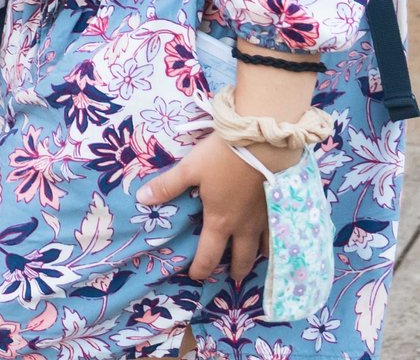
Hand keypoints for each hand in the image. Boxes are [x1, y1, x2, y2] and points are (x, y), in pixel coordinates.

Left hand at [137, 134, 295, 282]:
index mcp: (220, 221)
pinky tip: (274, 241)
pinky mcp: (281, 208)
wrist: (263, 145)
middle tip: (231, 277)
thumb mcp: (189, 169)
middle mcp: (244, 227)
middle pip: (242, 258)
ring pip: (263, 249)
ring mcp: (266, 220)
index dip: (201, 269)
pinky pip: (278, 234)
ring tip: (252, 261)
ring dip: (256, 258)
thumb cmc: (222, 158)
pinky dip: (274, 242)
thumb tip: (141, 199)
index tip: (196, 276)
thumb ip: (167, 186)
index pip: (209, 255)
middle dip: (235, 270)